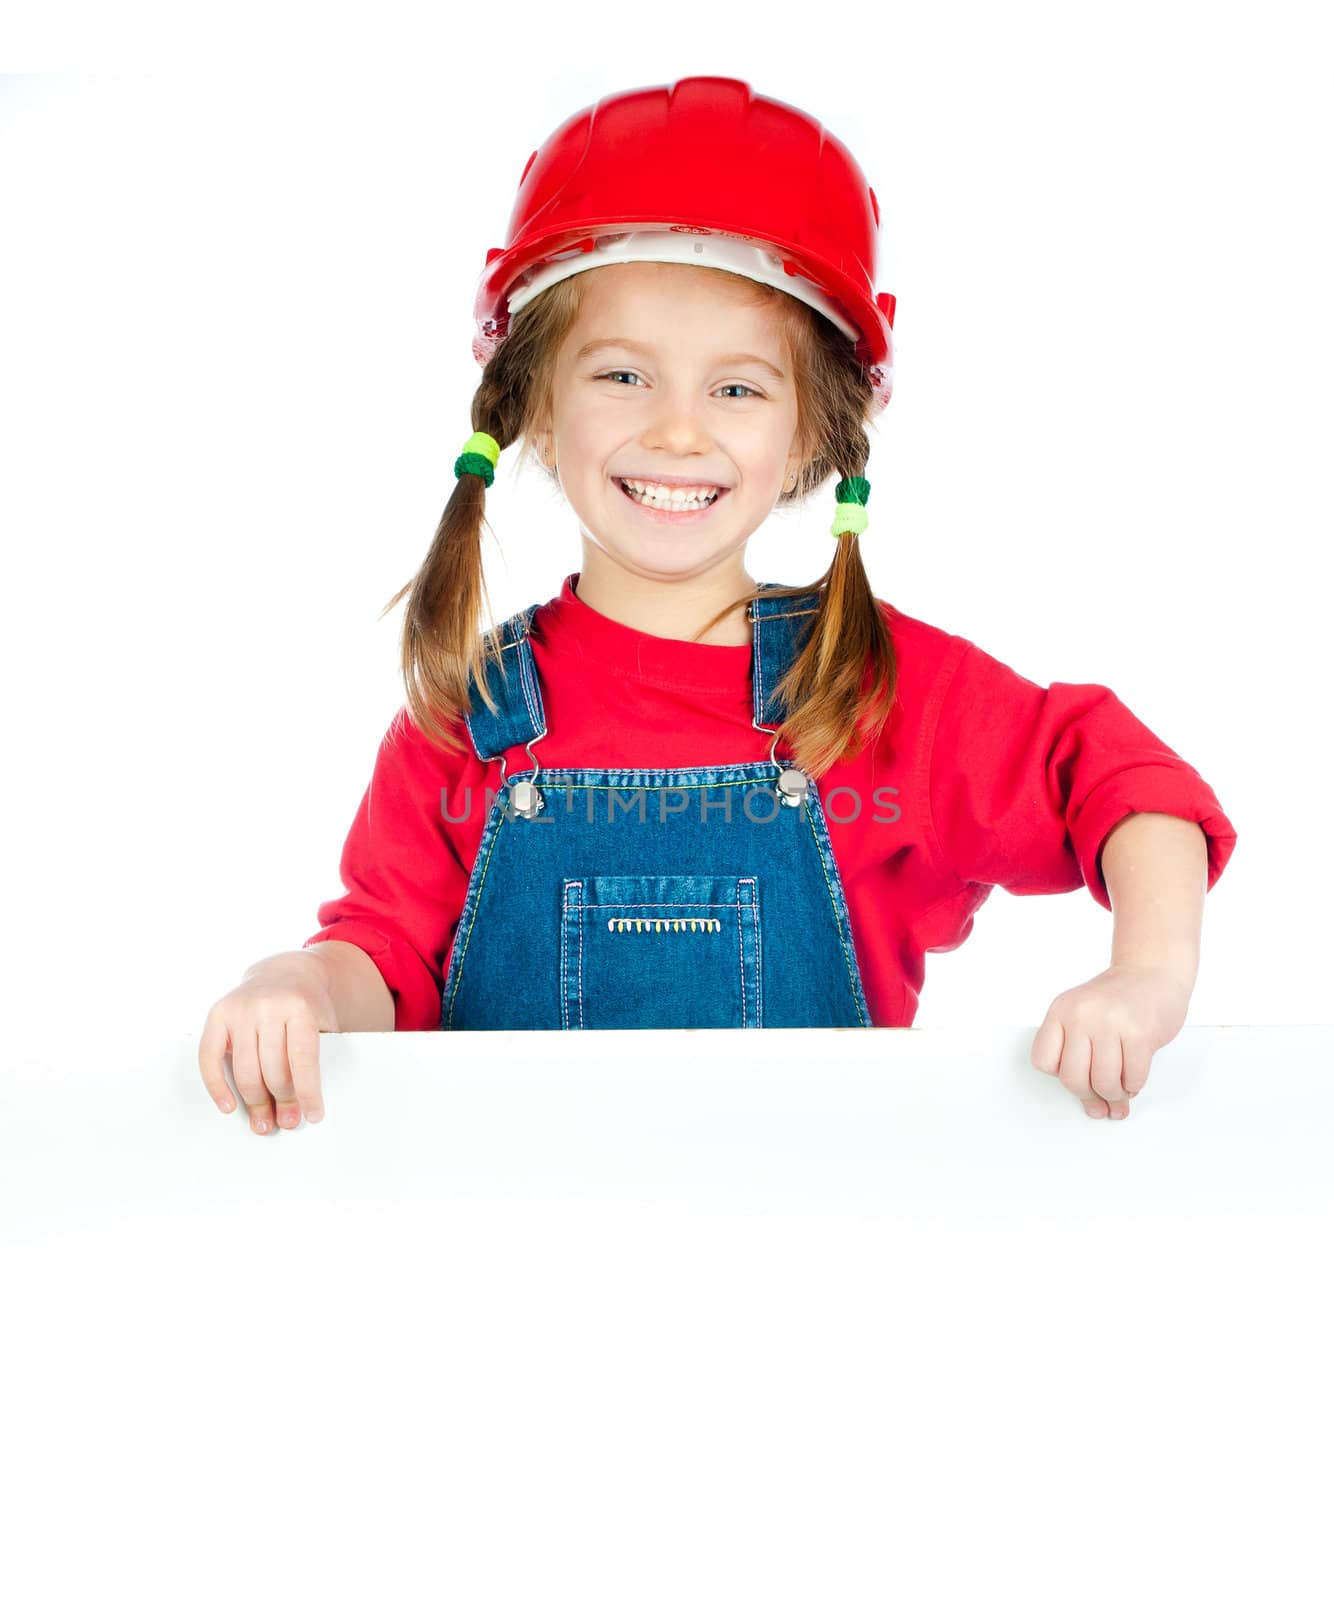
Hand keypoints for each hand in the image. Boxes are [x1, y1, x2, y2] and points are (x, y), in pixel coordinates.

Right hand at [198, 952, 338, 1134]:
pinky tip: (228, 1106)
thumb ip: (313, 1056)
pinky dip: (217, 1087)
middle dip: (282, 1101)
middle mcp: (267, 1006)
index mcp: (299, 1007)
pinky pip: (210, 1058)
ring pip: (245, 1071)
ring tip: (264, 1122)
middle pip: (273, 1069)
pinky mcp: (218, 1014)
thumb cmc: (306, 1006)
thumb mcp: (322, 1023)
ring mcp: (239, 1009)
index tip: (313, 1116)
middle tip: (287, 1121)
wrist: (285, 973)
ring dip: (255, 1103)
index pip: (302, 1059)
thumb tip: (299, 1108)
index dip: (308, 1093)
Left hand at [1030, 963, 1192, 1118]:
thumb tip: (1092, 1106)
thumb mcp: (1082, 1015)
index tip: (1076, 1077)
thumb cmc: (1118, 999)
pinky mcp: (1140, 1034)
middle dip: (1090, 1096)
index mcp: (1060, 1011)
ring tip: (1120, 1090)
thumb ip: (1078, 1055)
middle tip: (1101, 1097)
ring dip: (1115, 1095)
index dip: (1060, 1076)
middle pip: (1073, 1079)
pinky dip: (1134, 1087)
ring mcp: (1110, 1023)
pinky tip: (1133, 1079)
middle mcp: (1081, 1015)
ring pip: (1104, 1083)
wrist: (1152, 972)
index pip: (1043, 1061)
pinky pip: (1133, 1078)